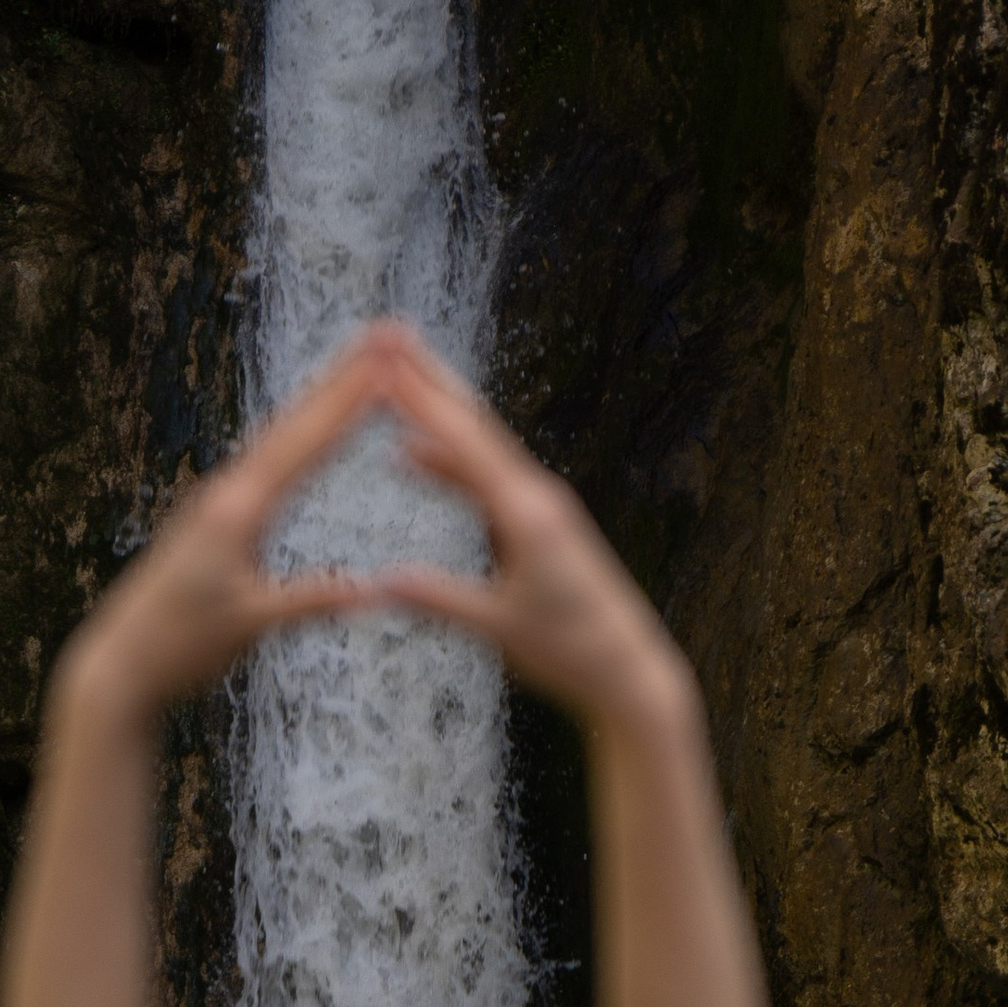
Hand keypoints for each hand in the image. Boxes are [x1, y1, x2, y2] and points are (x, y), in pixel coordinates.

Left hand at [60, 339, 386, 721]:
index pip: (307, 445)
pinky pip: (266, 462)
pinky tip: (304, 432)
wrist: (119, 665)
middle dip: (342, 378)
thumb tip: (373, 590)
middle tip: (383, 334)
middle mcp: (227, 494)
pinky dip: (298, 436)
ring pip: (279, 438)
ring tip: (357, 365)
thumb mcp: (250, 625)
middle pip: (294, 424)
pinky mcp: (213, 520)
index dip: (350, 401)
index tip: (386, 361)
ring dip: (320, 400)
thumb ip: (310, 601)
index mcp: (238, 510)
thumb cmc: (178, 646)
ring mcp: (217, 503)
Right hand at [367, 329, 692, 734]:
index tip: (385, 362)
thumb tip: (380, 580)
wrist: (627, 669)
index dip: (421, 399)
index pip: (465, 442)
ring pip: (477, 446)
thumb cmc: (572, 650)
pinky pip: (483, 478)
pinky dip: (446, 460)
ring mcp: (537, 507)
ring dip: (436, 412)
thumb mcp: (500, 627)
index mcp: (527, 512)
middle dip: (429, 380)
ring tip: (395, 379)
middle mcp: (535, 496)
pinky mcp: (536, 524)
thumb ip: (442, 600)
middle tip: (390, 337)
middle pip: (474, 425)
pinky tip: (414, 455)